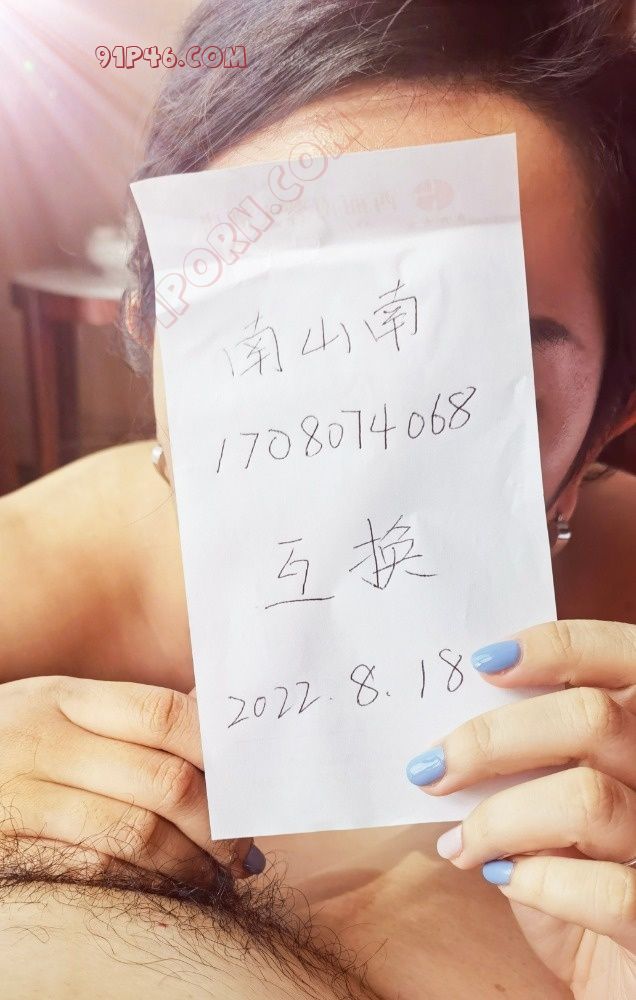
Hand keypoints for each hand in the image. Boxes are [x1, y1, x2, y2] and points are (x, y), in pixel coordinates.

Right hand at [0, 676, 263, 883]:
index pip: (166, 714)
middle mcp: (43, 742)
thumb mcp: (57, 712)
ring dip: (190, 863)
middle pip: (162, 778)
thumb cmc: (10, 746)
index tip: (250, 782)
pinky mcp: (8, 850)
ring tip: (218, 875)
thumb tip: (218, 726)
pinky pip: (91, 875)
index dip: (220, 751)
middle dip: (217, 820)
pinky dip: (143, 888)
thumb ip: (128, 719)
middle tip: (241, 845)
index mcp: (66, 699)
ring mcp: (19, 799)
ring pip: (134, 833)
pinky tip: (170, 891)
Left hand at [405, 620, 635, 999]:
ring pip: (587, 800)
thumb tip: (450, 717)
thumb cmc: (578, 864)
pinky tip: (502, 880)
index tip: (482, 663)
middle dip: (493, 739)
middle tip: (433, 766)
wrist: (618, 968)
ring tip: (460, 842)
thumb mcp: (558, 789)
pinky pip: (605, 889)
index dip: (553, 647)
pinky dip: (537, 882)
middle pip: (593, 719)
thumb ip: (535, 747)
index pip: (620, 654)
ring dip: (498, 818)